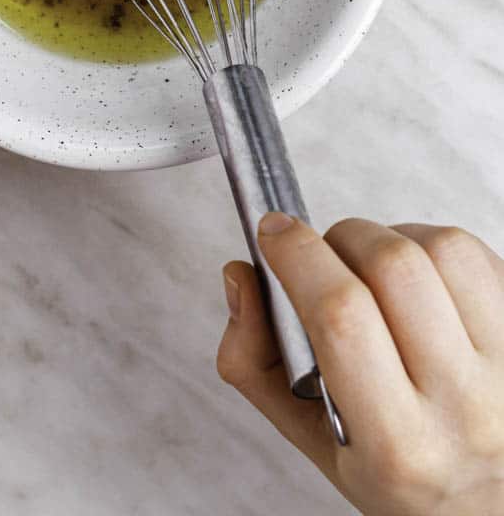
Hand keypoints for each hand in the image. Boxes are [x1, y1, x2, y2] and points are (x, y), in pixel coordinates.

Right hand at [217, 214, 503, 515]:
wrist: (490, 505)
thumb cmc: (404, 473)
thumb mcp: (316, 442)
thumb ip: (255, 361)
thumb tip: (241, 275)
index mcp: (398, 445)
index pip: (342, 318)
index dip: (299, 257)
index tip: (274, 233)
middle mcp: (465, 408)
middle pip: (395, 268)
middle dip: (341, 238)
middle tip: (324, 256)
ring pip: (444, 248)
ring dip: (394, 237)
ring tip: (378, 272)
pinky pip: (480, 254)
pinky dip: (438, 246)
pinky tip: (424, 280)